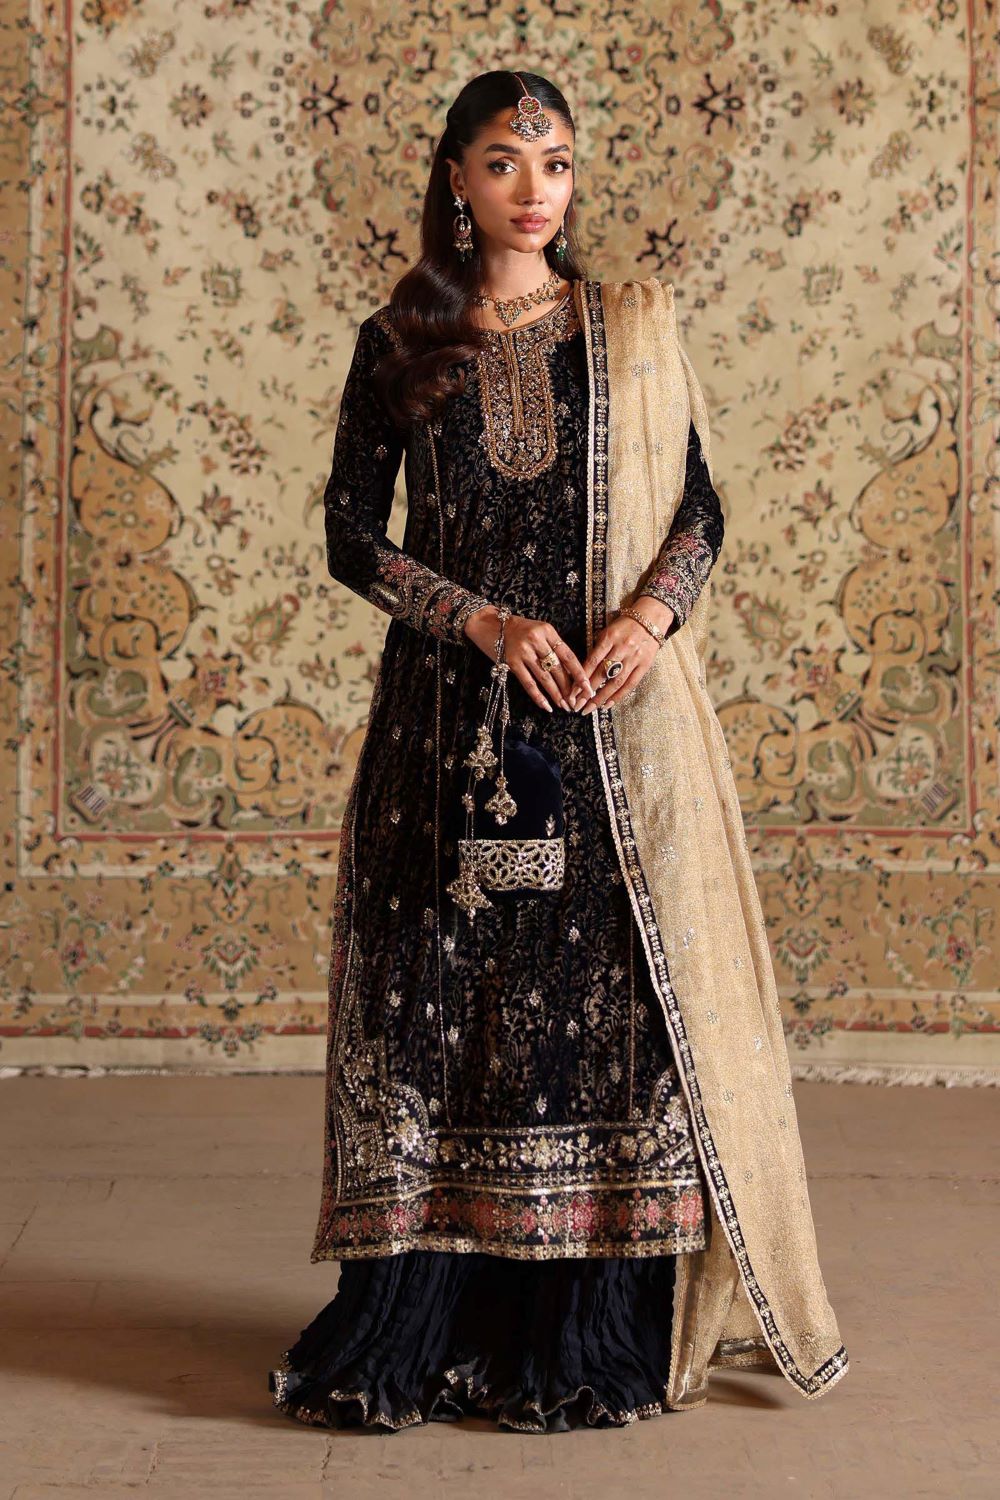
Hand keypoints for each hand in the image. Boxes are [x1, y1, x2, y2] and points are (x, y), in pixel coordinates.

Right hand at [464, 605, 593, 713]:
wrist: (488, 624)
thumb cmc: (517, 629)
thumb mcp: (539, 631)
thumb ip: (553, 647)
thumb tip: (570, 674)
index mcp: (547, 631)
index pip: (568, 656)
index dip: (579, 674)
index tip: (588, 688)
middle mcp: (536, 640)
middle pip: (558, 669)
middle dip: (569, 688)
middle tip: (576, 702)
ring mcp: (523, 651)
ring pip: (545, 678)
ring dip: (556, 694)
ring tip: (564, 706)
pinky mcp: (511, 662)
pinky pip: (528, 683)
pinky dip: (538, 696)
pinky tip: (546, 706)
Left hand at [569, 597, 674, 712]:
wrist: (651, 618)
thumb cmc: (624, 625)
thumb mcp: (608, 631)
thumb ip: (597, 649)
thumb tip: (583, 671)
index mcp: (609, 637)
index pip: (592, 661)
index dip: (581, 678)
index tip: (571, 692)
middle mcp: (622, 648)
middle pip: (602, 674)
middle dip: (587, 692)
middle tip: (576, 705)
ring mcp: (634, 658)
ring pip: (615, 682)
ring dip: (601, 698)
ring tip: (589, 708)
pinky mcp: (644, 665)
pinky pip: (630, 684)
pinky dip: (618, 696)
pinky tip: (607, 705)